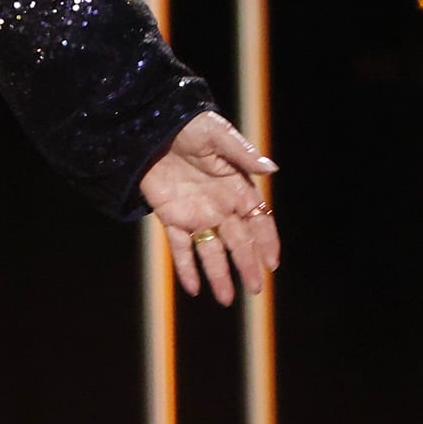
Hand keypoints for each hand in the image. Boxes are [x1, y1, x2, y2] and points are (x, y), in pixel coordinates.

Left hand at [138, 110, 281, 305]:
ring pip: (210, 250)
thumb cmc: (188, 124)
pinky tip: (192, 289)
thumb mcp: (217, 135)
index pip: (259, 220)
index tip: (272, 263)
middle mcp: (219, 205)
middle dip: (247, 265)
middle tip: (256, 289)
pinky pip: (179, 247)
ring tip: (224, 299)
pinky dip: (185, 268)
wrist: (150, 126)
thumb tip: (272, 170)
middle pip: (238, 241)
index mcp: (236, 187)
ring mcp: (195, 213)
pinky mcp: (170, 216)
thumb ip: (243, 154)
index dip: (267, 241)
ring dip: (218, 274)